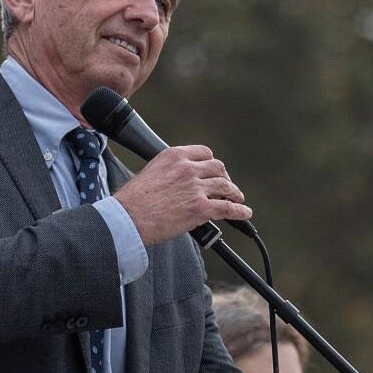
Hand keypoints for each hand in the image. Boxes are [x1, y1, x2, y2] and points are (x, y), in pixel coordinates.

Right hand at [110, 144, 251, 246]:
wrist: (127, 218)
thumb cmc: (132, 201)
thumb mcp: (150, 173)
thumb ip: (168, 172)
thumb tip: (177, 184)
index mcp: (174, 156)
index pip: (204, 153)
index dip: (212, 163)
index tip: (215, 171)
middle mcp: (187, 168)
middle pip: (218, 168)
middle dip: (225, 177)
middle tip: (226, 187)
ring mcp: (196, 188)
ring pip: (225, 186)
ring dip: (234, 194)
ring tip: (237, 199)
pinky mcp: (201, 208)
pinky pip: (227, 208)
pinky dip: (239, 211)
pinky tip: (244, 214)